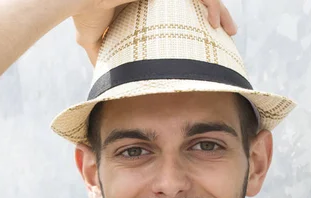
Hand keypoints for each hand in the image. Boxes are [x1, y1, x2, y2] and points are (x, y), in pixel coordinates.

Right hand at [74, 0, 237, 65]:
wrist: (80, 0)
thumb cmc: (85, 13)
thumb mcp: (93, 38)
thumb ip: (101, 52)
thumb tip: (106, 76)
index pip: (179, 8)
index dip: (195, 18)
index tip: (207, 36)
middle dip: (216, 12)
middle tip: (229, 31)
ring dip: (220, 9)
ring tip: (229, 30)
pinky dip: (211, 4)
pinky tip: (216, 22)